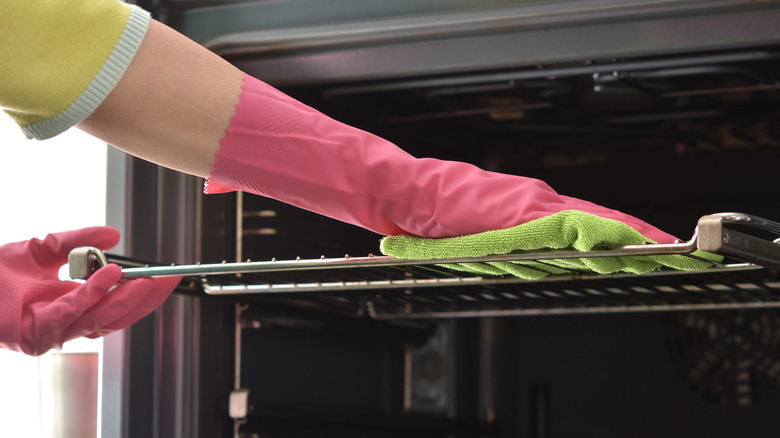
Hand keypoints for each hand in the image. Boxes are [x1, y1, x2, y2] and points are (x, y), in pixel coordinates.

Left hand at [0, 226, 180, 354]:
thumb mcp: (44, 247)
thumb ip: (78, 240)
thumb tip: (113, 234)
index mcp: (72, 305)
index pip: (118, 304)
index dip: (145, 292)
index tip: (166, 276)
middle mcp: (67, 322)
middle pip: (119, 317)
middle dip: (146, 298)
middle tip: (167, 279)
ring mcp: (54, 331)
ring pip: (102, 318)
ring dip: (127, 298)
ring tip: (146, 278)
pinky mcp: (38, 332)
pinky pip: (75, 310)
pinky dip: (96, 292)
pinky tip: (112, 275)